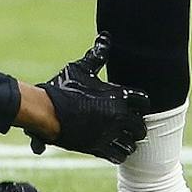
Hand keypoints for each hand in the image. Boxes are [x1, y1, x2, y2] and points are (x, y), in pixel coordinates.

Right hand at [24, 34, 147, 162]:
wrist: (47, 110)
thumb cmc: (64, 87)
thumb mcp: (81, 68)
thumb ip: (97, 55)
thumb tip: (105, 37)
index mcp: (117, 95)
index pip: (144, 101)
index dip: (141, 104)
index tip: (135, 105)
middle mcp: (118, 116)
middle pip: (141, 126)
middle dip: (137, 125)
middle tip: (130, 124)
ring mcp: (109, 134)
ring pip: (132, 144)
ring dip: (129, 141)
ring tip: (123, 138)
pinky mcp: (98, 148)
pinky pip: (119, 155)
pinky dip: (119, 153)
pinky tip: (114, 148)